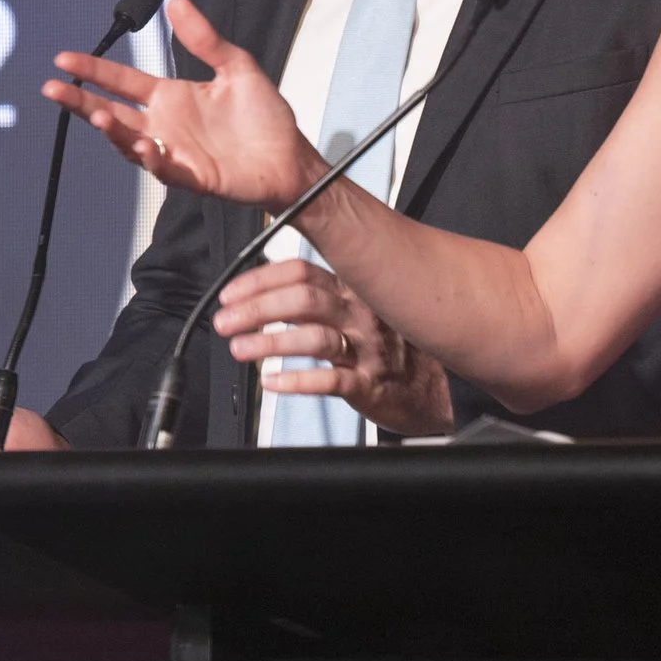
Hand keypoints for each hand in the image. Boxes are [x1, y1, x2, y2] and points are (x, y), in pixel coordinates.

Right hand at [44, 0, 324, 207]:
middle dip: (80, 103)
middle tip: (53, 89)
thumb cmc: (266, 117)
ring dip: (112, 130)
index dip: (93, 70)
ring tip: (97, 117)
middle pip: (110, 112)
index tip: (64, 59)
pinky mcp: (192, 175)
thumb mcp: (236, 66)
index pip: (122, 82)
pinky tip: (144, 145)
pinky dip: (151, 158)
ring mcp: (174, 151)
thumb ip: (205, 38)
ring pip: (129, 142)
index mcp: (171, 98)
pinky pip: (163, 168)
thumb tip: (177, 1)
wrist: (291, 158)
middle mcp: (165, 125)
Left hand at [212, 256, 455, 437]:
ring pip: (314, 337)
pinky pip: (331, 380)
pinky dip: (297, 380)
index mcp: (354, 289)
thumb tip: (265, 291)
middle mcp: (360, 313)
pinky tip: (272, 381)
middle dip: (256, 308)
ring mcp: (367, 349)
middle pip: (303, 299)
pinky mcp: (370, 385)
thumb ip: (319, 295)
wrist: (435, 387)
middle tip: (226, 322)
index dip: (259, 281)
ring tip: (240, 349)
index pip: (301, 272)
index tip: (230, 294)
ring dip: (269, 341)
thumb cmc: (389, 346)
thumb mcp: (359, 307)